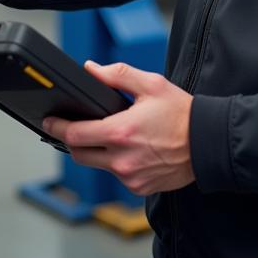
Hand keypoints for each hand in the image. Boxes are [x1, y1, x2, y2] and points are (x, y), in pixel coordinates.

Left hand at [43, 61, 194, 195]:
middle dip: (73, 140)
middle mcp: (122, 159)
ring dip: (96, 152)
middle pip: (79, 154)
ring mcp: (130, 177)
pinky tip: (130, 150)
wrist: (209, 144)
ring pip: (97, 166)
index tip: (49, 121)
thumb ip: (117, 75)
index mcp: (121, 132)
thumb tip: (90, 69)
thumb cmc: (181, 113)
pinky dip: (115, 163)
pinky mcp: (139, 188)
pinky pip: (116, 176)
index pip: (74, 135)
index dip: (57, 127)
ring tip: (111, 135)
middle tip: (76, 127)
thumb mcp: (151, 84)